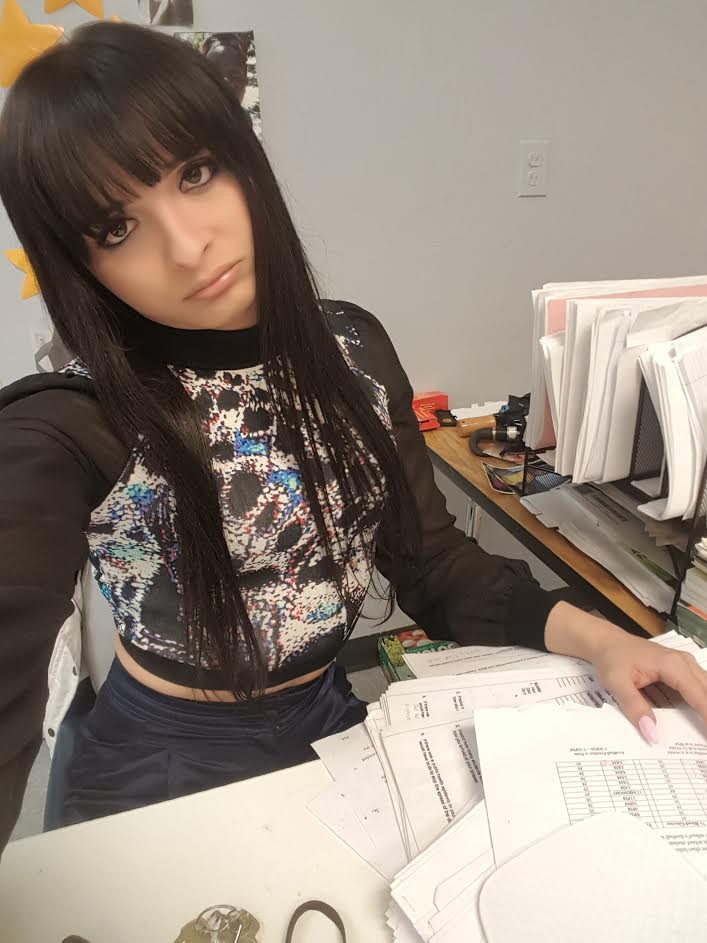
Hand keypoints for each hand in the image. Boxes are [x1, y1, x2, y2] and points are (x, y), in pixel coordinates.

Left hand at [545, 602, 706, 740]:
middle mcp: (685, 663)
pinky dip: (699, 705)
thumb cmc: (611, 659)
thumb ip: (635, 708)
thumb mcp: (616, 683)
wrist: (607, 642)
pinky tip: (696, 723)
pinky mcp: (682, 671)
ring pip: (706, 691)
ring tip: (701, 735)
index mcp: (672, 665)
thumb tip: (652, 735)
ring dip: (705, 710)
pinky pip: (697, 690)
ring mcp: (686, 665)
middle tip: (704, 741)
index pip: (700, 696)